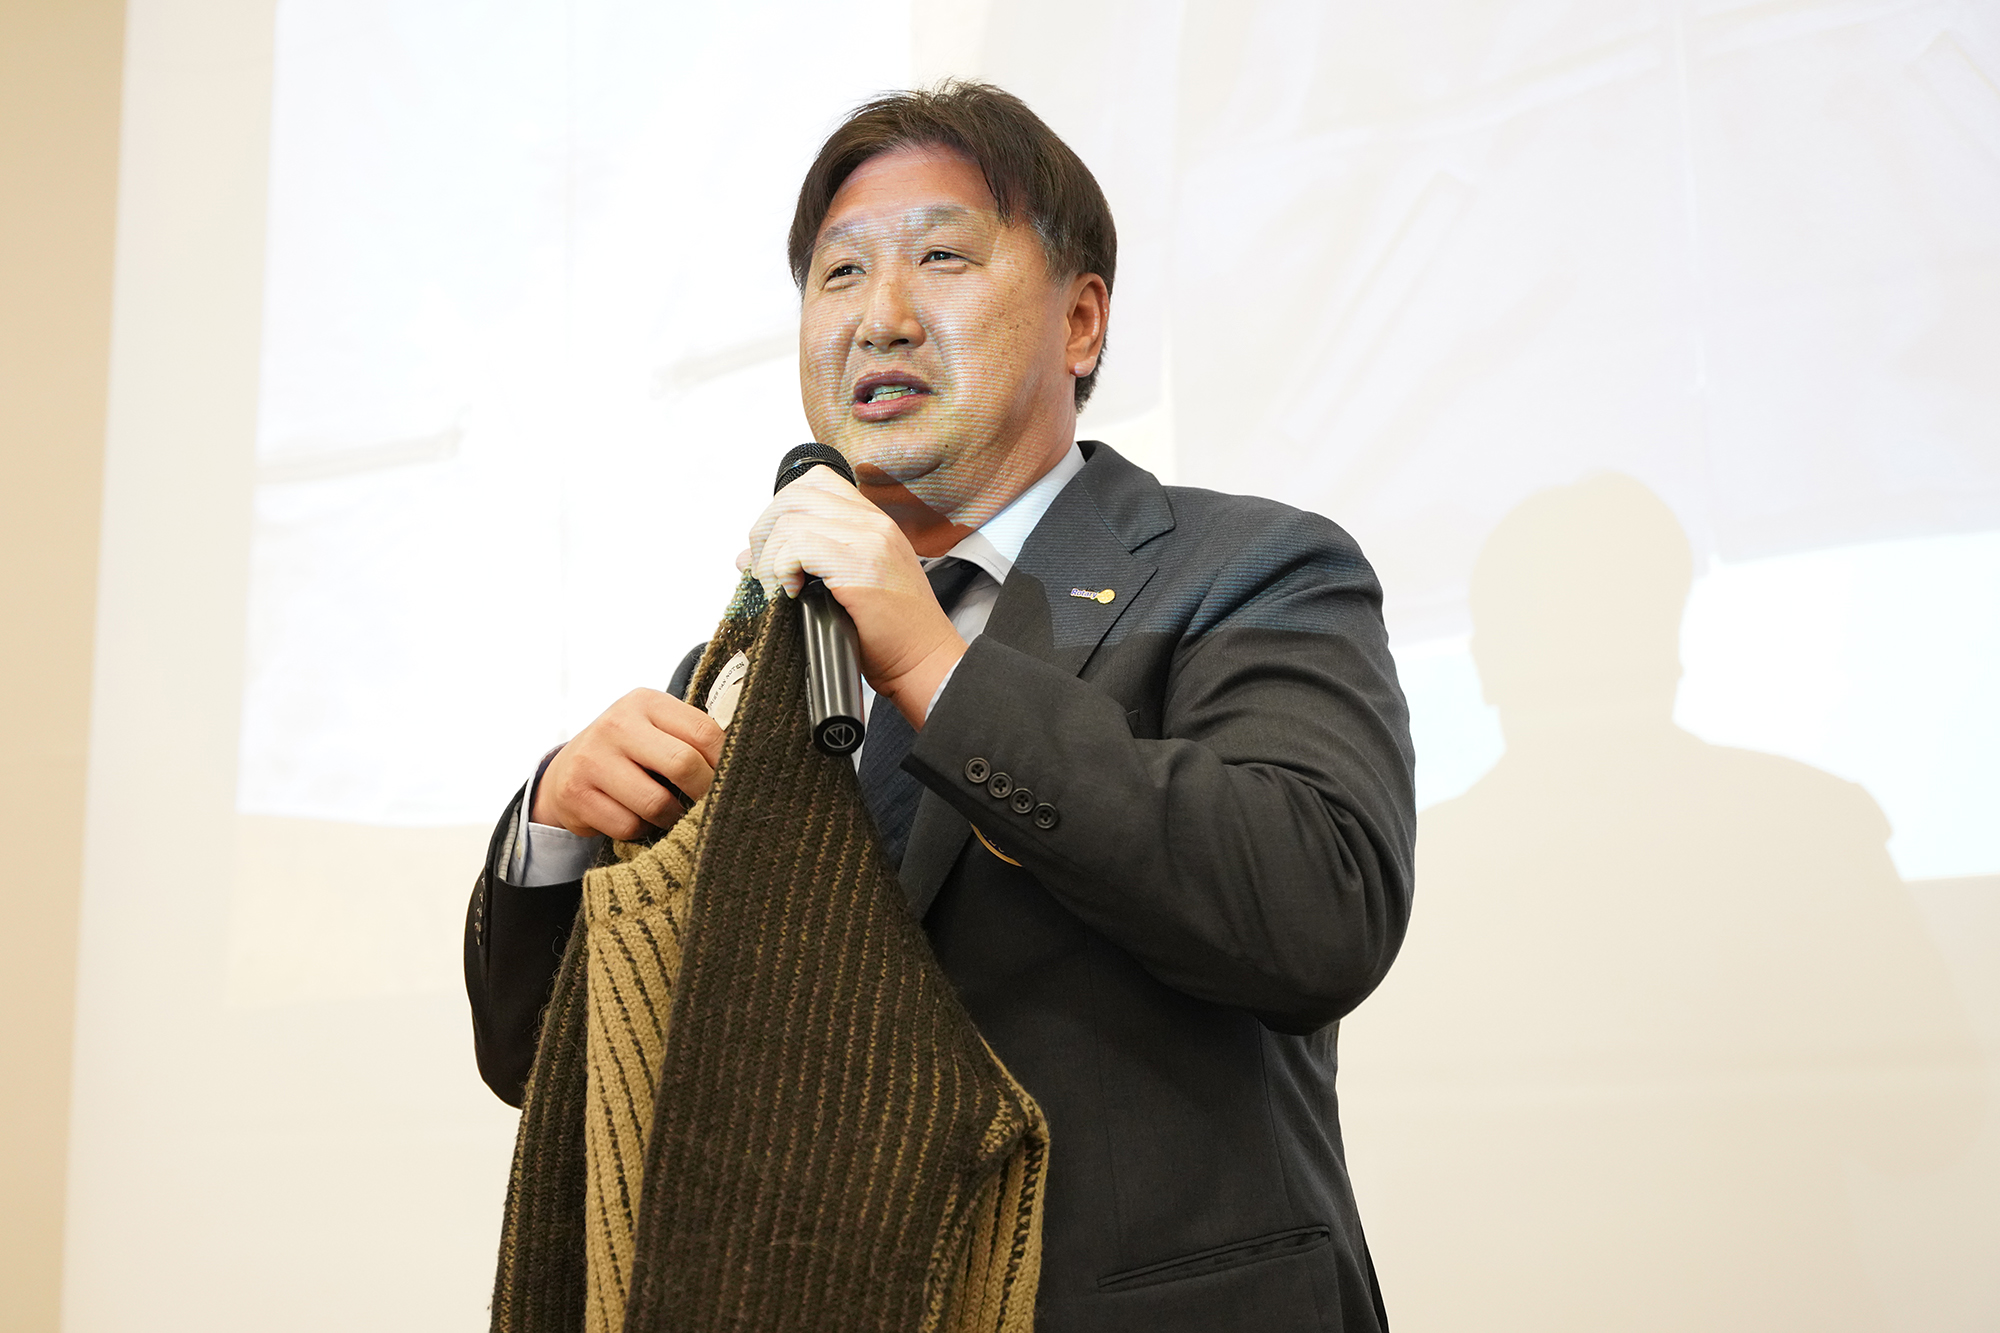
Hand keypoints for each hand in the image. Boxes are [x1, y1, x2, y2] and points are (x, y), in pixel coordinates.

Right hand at [532, 689, 724, 839]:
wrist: (567, 769)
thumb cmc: (632, 750)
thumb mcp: (658, 729)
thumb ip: (693, 738)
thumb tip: (745, 765)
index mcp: (647, 702)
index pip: (703, 731)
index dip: (726, 762)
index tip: (735, 780)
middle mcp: (617, 724)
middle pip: (682, 764)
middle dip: (703, 793)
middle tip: (709, 806)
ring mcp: (592, 758)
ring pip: (656, 804)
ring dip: (671, 817)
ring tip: (671, 814)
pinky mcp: (575, 793)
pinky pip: (628, 826)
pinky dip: (641, 830)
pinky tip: (638, 818)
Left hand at [749, 465, 966, 725]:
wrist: (926, 664)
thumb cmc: (890, 637)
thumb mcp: (843, 588)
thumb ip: (802, 562)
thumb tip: (747, 556)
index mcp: (873, 522)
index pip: (815, 482)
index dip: (782, 511)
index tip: (776, 552)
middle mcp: (874, 522)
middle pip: (795, 493)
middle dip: (766, 531)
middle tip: (766, 572)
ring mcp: (870, 538)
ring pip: (791, 516)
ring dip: (770, 555)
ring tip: (777, 588)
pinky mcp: (861, 563)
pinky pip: (798, 544)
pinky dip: (781, 569)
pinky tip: (793, 594)